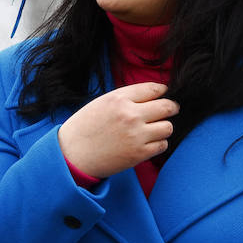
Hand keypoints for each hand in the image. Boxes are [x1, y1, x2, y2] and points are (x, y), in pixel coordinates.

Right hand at [58, 82, 177, 178]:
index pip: (154, 89)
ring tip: (153, 129)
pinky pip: (163, 144)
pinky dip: (158, 143)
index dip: (162, 91)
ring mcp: (136, 135)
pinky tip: (146, 142)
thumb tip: (152, 95)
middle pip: (167, 107)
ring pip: (168, 127)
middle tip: (169, 110)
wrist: (72, 154)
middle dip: (171, 108)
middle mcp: (130, 115)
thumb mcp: (101, 103)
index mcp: (118, 99)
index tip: (163, 94)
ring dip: (163, 127)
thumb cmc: (84, 127)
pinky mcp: (139, 153)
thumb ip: (125, 98)